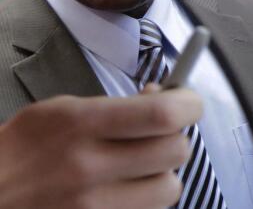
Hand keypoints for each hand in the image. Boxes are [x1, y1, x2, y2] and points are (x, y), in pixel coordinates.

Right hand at [0, 87, 201, 208]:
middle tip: (159, 136)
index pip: (163, 114)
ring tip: (137, 169)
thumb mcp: (59, 111)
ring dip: (162, 176)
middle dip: (174, 138)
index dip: (189, 104)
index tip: (188, 103)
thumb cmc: (21, 151)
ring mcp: (91, 205)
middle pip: (176, 150)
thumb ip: (115, 104)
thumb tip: (166, 96)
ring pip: (169, 188)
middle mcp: (87, 166)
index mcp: (79, 124)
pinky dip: (144, 201)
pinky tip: (123, 191)